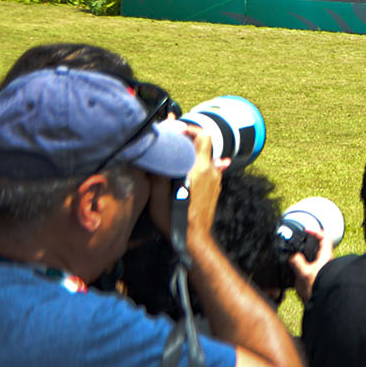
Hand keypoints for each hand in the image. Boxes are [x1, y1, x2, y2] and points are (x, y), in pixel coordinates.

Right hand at [151, 124, 220, 240]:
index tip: (176, 129)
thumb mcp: (158, 196)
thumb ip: (157, 173)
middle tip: (173, 140)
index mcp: (199, 169)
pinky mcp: (215, 187)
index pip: (202, 137)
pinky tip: (185, 171)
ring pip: (206, 157)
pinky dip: (197, 165)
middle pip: (205, 144)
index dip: (190, 129)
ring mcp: (216, 179)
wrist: (194, 237)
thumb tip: (150, 155)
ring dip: (193, 153)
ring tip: (175, 155)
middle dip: (189, 139)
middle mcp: (211, 171)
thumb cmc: (174, 218)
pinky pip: (208, 169)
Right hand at [290, 232, 334, 304]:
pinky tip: (295, 270)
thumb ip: (297, 262)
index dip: (315, 231)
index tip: (306, 230)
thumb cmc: (317, 289)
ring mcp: (323, 268)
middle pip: (318, 246)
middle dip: (307, 244)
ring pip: (314, 256)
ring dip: (304, 255)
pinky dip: (303, 265)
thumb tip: (293, 256)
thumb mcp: (304, 274)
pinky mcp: (319, 275)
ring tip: (293, 257)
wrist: (322, 303)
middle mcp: (326, 261)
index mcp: (325, 257)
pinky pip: (310, 266)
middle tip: (299, 242)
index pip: (324, 237)